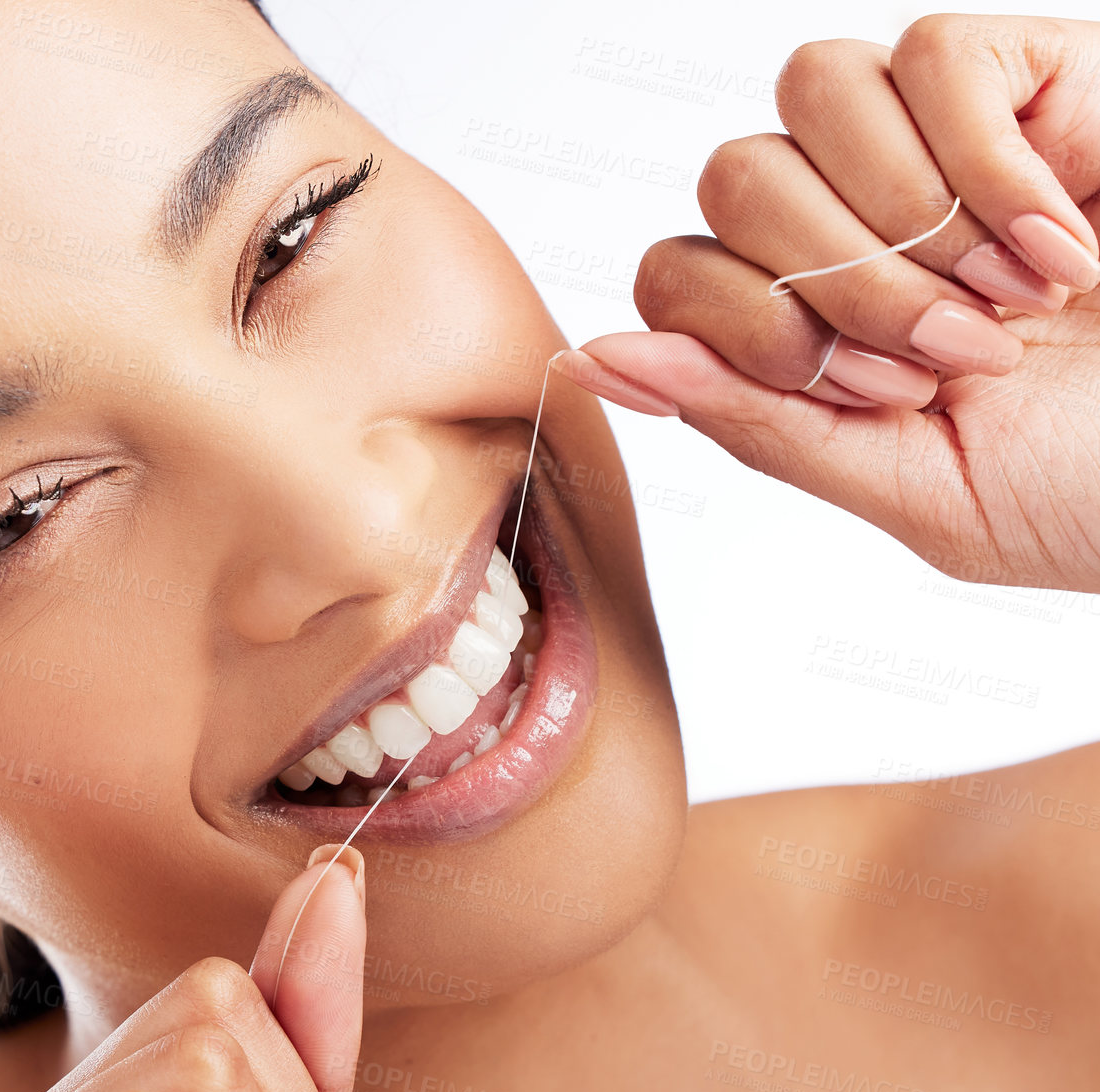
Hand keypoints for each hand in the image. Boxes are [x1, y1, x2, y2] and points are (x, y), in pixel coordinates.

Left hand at [555, 13, 1099, 592]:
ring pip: (810, 93)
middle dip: (841, 283)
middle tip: (959, 354)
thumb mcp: (910, 484)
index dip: (751, 333)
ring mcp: (934, 144)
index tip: (880, 390)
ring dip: (910, 217)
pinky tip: (1064, 238)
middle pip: (731, 180)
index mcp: (808, 325)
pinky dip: (990, 160)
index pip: (674, 276)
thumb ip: (753, 421)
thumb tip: (589, 360)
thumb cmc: (1091, 487)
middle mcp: (852, 222)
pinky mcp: (1027, 75)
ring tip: (1013, 299)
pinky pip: (931, 56)